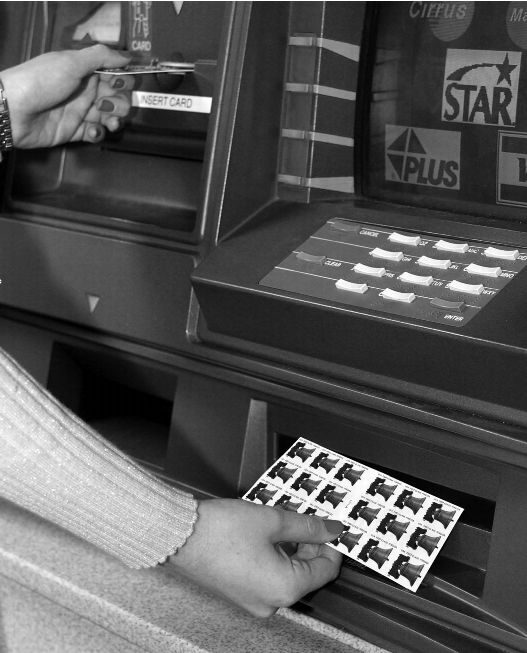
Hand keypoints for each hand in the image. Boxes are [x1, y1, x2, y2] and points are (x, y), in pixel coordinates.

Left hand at [0, 44, 133, 147]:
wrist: (14, 110)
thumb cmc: (42, 81)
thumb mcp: (71, 62)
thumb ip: (101, 57)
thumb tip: (128, 55)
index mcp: (83, 71)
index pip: (113, 74)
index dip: (124, 79)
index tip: (125, 84)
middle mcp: (84, 90)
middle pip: (115, 96)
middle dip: (121, 102)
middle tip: (114, 106)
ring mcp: (79, 112)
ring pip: (108, 116)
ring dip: (115, 118)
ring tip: (111, 122)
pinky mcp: (74, 132)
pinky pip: (94, 133)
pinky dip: (99, 132)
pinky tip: (94, 130)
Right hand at [169, 499, 342, 616]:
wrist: (179, 535)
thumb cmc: (220, 530)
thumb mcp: (273, 520)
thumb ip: (307, 526)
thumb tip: (331, 529)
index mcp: (285, 589)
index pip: (326, 570)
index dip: (332, 544)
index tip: (332, 525)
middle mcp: (271, 603)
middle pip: (308, 574)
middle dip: (311, 544)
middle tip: (308, 516)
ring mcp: (254, 601)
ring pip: (288, 574)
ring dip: (292, 548)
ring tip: (285, 520)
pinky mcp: (241, 592)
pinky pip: (269, 576)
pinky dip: (275, 555)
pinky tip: (269, 532)